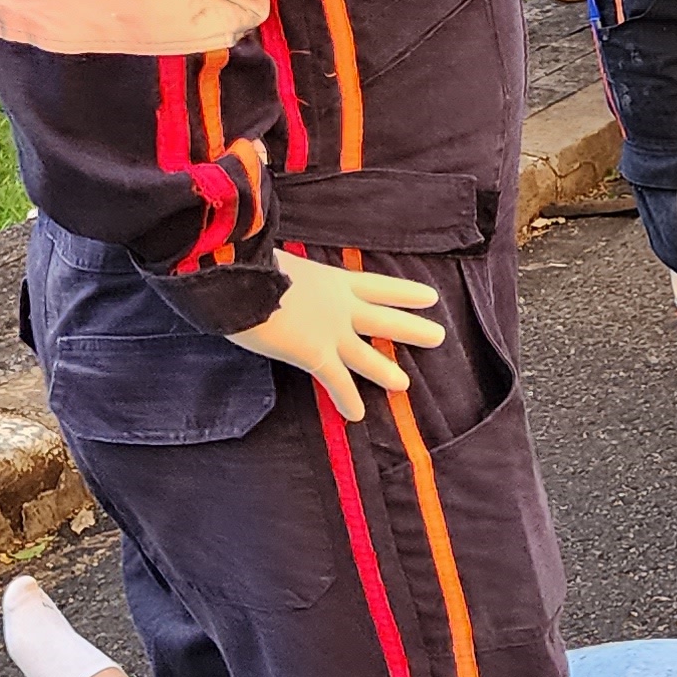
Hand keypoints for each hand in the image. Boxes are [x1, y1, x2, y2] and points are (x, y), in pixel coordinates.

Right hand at [226, 250, 442, 420]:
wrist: (237, 275)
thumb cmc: (247, 262)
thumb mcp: (281, 261)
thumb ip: (291, 273)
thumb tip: (275, 272)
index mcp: (333, 279)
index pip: (378, 286)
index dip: (405, 292)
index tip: (429, 297)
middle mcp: (340, 306)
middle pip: (386, 320)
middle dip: (412, 329)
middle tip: (439, 336)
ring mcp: (331, 332)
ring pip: (368, 357)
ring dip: (386, 372)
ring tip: (403, 385)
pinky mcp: (315, 354)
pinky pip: (337, 383)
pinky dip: (346, 400)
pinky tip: (357, 415)